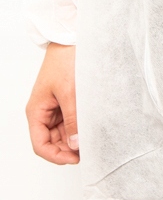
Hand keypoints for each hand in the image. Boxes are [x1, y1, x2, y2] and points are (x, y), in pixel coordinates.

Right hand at [25, 43, 78, 164]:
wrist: (71, 41)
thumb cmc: (64, 61)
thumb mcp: (69, 92)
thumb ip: (72, 120)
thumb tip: (75, 144)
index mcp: (36, 111)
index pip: (40, 145)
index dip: (56, 156)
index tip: (75, 159)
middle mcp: (43, 112)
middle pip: (51, 142)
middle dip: (67, 149)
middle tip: (87, 152)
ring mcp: (54, 108)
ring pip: (61, 133)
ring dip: (73, 139)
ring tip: (90, 141)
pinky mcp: (65, 102)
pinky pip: (69, 121)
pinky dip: (78, 127)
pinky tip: (89, 129)